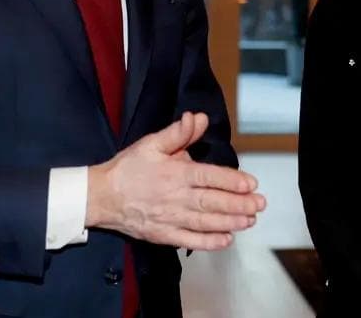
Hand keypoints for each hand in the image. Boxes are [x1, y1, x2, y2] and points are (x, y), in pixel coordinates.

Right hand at [85, 112, 265, 250]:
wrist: (100, 196)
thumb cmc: (128, 168)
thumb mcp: (151, 144)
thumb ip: (178, 133)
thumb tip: (198, 118)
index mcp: (175, 173)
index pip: (210, 177)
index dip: (232, 181)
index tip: (251, 184)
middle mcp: (176, 198)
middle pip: (213, 202)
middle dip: (239, 204)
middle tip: (260, 204)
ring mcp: (170, 218)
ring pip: (205, 222)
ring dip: (230, 222)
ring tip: (250, 221)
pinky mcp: (163, 235)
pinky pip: (189, 240)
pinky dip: (209, 242)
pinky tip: (226, 240)